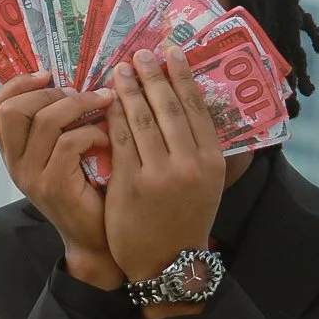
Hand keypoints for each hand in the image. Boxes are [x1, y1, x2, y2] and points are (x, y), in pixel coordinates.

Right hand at [0, 73, 124, 290]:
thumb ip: (59, 125)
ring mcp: (31, 177)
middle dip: (51, 92)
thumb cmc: (88, 191)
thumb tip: (73, 80)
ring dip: (80, 105)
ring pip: (45, 121)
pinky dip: (93, 132)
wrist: (97, 240)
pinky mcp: (54, 186)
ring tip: (103, 105)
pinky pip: (70, 142)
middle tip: (83, 93)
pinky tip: (107, 138)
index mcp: (14, 152)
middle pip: (13, 108)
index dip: (18, 83)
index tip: (47, 75)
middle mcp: (15, 164)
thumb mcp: (65, 155)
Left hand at [103, 47, 224, 313]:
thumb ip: (205, 149)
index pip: (196, 107)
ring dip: (129, 90)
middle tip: (140, 54)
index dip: (182, 76)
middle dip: (152, 75)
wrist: (169, 265)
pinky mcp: (131, 184)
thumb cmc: (188, 221)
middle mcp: (189, 164)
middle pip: (168, 107)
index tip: (170, 53)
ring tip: (120, 70)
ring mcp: (159, 174)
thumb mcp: (210, 186)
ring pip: (141, 119)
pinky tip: (105, 101)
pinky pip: (119, 140)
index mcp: (212, 161)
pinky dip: (112, 116)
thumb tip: (198, 105)